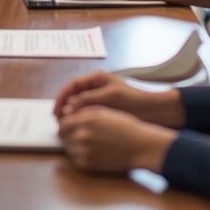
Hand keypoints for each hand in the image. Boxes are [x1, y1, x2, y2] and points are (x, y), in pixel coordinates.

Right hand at [54, 72, 183, 125]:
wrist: (153, 111)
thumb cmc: (133, 99)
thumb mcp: (110, 97)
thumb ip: (88, 100)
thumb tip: (69, 108)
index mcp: (97, 79)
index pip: (73, 85)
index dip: (62, 97)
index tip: (56, 110)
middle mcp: (96, 88)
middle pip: (73, 96)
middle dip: (64, 107)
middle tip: (57, 121)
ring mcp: (99, 100)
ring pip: (79, 106)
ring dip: (71, 115)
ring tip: (65, 127)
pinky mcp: (104, 111)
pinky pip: (87, 114)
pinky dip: (80, 121)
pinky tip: (78, 130)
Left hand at [58, 107, 175, 174]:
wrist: (140, 147)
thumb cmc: (125, 127)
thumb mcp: (104, 113)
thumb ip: (84, 113)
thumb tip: (68, 115)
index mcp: (87, 119)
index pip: (63, 123)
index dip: (64, 124)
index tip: (67, 126)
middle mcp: (83, 135)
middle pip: (63, 137)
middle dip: (67, 135)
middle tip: (76, 135)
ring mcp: (85, 151)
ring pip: (68, 149)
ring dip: (73, 146)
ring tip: (86, 144)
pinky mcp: (89, 165)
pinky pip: (75, 161)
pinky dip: (79, 157)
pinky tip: (90, 153)